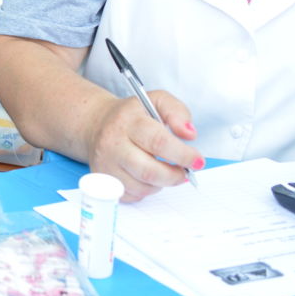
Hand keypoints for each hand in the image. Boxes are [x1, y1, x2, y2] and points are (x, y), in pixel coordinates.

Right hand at [86, 90, 202, 200]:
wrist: (97, 123)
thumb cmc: (133, 114)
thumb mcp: (156, 100)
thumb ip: (177, 112)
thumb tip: (189, 134)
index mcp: (128, 121)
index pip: (159, 142)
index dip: (183, 155)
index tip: (197, 161)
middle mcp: (112, 143)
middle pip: (149, 171)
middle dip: (175, 176)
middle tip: (185, 172)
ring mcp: (106, 163)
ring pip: (142, 187)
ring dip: (161, 183)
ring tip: (164, 171)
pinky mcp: (103, 178)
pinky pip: (132, 195)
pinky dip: (146, 190)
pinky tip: (147, 176)